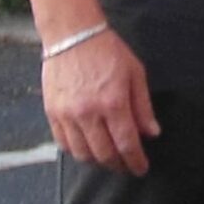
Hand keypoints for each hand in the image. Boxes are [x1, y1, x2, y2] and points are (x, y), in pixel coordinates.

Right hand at [41, 29, 159, 174]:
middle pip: (104, 154)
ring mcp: (67, 114)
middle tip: (127, 166)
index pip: (127, 144)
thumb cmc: (107, 51)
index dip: (136, 161)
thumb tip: (152, 134)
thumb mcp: (135, 74)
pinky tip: (88, 148)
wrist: (72, 34)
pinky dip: (77, 151)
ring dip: (98, 161)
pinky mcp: (52, 112)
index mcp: (113, 103)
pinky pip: (63, 144)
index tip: (141, 169)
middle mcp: (88, 112)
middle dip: (119, 165)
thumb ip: (143, 107)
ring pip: (82, 154)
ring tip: (109, 158)